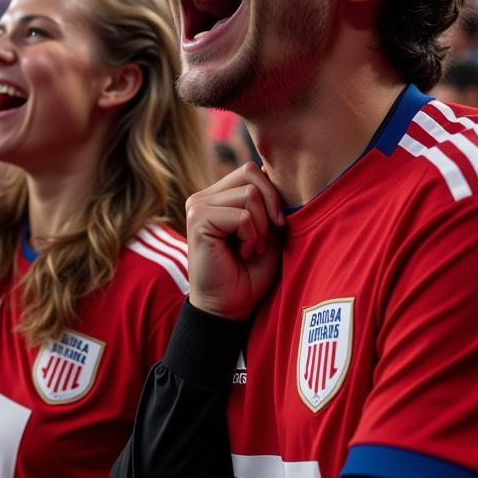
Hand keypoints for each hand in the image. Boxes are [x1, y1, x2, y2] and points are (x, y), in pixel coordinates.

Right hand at [185, 162, 283, 318]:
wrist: (229, 307)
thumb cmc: (249, 273)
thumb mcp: (267, 231)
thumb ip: (269, 203)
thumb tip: (279, 176)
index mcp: (217, 196)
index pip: (252, 170)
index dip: (273, 194)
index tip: (276, 225)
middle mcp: (203, 197)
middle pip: (251, 172)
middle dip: (270, 205)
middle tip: (264, 238)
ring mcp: (197, 206)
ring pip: (250, 194)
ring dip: (260, 227)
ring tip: (250, 248)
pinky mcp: (197, 219)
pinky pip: (243, 215)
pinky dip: (251, 236)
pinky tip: (242, 252)